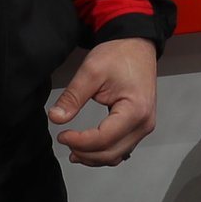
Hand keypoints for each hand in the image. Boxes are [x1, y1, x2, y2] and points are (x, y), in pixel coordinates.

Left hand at [49, 36, 157, 167]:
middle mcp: (144, 123)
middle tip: (64, 140)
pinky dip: (104, 152)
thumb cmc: (119, 55)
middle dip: (85, 152)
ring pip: (116, 155)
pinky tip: (88, 148)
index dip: (79, 141)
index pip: (103, 139)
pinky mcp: (140, 125)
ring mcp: (144, 126)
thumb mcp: (91, 71)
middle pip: (110, 153)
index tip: (61, 135)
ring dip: (93, 156)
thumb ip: (73, 97)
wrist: (137, 45)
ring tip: (72, 148)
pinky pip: (121, 148)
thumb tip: (56, 117)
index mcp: (135, 110)